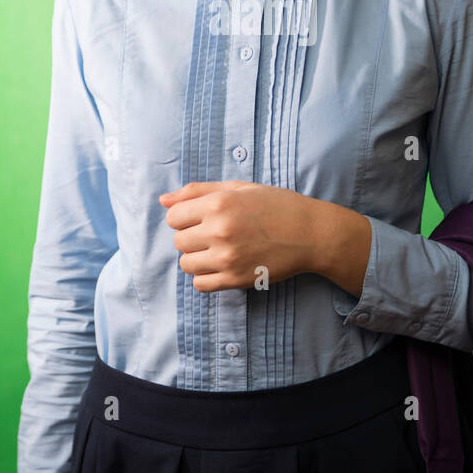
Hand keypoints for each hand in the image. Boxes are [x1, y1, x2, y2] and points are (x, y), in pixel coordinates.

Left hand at [158, 181, 314, 292]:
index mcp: (219, 203)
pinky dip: (206, 277)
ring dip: (197, 258)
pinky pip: (200, 284)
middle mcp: (219, 230)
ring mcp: (227, 257)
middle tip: (214, 234)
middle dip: (192, 238)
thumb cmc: (275, 205)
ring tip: (219, 250)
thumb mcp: (237, 188)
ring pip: (186, 264)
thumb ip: (197, 191)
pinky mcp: (236, 279)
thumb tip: (163, 201)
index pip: (174, 217)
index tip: (201, 219)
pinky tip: (221, 266)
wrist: (310, 233)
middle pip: (179, 242)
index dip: (185, 218)